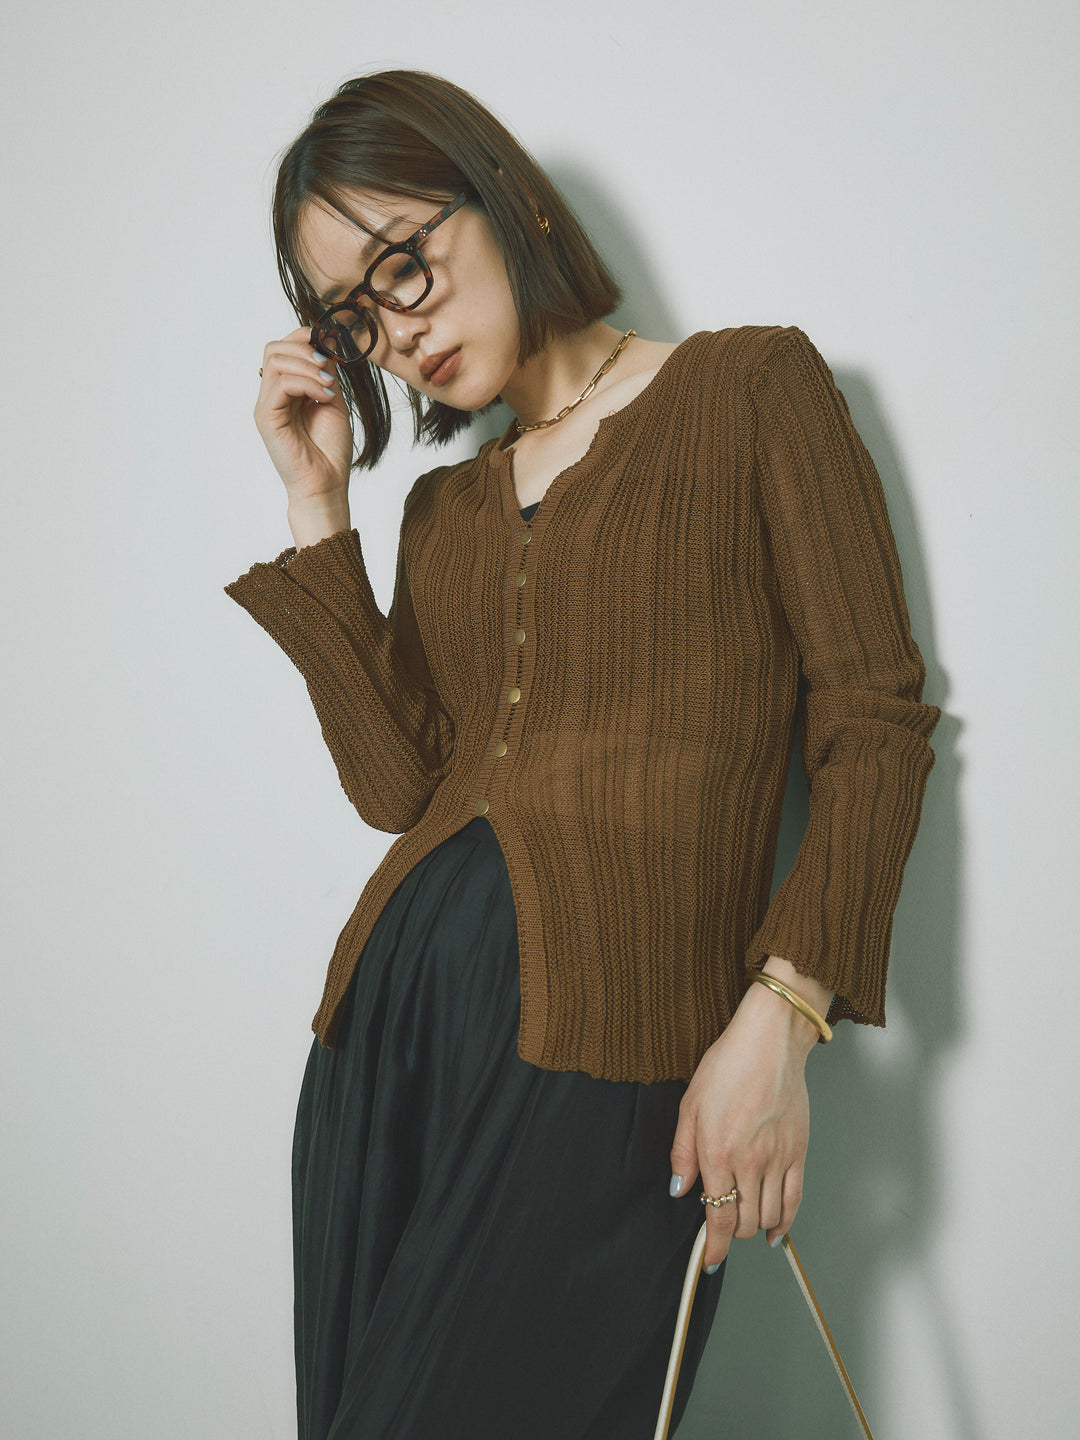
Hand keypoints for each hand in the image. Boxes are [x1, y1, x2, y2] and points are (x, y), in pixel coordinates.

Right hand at [254, 327, 353, 508]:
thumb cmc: (329, 450)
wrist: (326, 484)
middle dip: (304, 348)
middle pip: (274, 348)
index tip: (331, 342)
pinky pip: (281, 383)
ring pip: (276, 360)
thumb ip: (326, 373)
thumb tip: (327, 344)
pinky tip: (325, 397)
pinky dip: (307, 383)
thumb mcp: (333, 400)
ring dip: (308, 366)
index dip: (304, 337)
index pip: (283, 348)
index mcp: (286, 390)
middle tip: (328, 366)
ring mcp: (266, 405)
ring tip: (330, 387)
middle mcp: (271, 395)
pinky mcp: (266, 417)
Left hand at [669, 964, 825, 1269]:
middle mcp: (750, 1163)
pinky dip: (784, 1222)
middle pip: (743, 1222)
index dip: (714, 1247)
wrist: (770, 1043)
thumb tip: (680, 1189)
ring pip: (768, 1217)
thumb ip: (682, 1153)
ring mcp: (778, 1160)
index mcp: (718, 1153)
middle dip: (730, 1233)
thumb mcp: (689, 1105)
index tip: (709, 1260)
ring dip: (754, 1227)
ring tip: (744, 1222)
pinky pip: (794, 1200)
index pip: (718, 1217)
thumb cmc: (727, 1066)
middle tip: (721, 1229)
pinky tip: (774, 1229)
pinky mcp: (798, 1153)